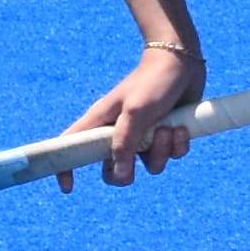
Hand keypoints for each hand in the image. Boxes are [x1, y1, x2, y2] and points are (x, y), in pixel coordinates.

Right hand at [65, 37, 204, 186]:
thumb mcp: (135, 112)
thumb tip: (119, 175)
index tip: (68, 187)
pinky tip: (181, 127)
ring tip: (168, 128)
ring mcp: (143, 136)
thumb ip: (125, 144)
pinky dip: (178, 145)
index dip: (66, 169)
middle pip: (114, 170)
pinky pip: (170, 156)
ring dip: (162, 151)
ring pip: (148, 166)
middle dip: (130, 170)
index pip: (72, 147)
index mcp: (101, 123)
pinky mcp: (165, 135)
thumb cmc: (153, 81)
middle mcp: (119, 133)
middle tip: (140, 156)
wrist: (183, 62)